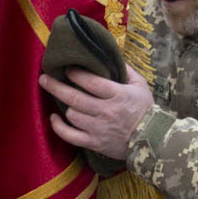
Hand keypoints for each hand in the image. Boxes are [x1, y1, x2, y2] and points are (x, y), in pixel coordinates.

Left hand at [39, 69, 154, 162]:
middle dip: (56, 86)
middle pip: (75, 98)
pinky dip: (59, 127)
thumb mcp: (140, 86)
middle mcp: (106, 111)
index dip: (76, 74)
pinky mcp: (94, 143)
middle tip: (44, 78)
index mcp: (117, 95)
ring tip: (57, 97)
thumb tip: (109, 55)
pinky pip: (70, 136)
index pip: (91, 82)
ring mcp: (99, 128)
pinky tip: (54, 118)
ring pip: (72, 115)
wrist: (153, 140)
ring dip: (63, 105)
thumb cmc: (145, 110)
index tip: (67, 68)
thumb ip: (125, 70)